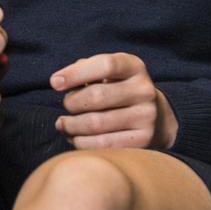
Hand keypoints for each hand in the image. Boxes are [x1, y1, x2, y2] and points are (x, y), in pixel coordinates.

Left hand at [51, 52, 177, 149]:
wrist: (155, 116)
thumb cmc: (116, 89)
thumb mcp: (107, 72)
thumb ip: (83, 69)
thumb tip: (58, 81)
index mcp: (134, 67)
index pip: (105, 65)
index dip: (75, 73)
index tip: (54, 83)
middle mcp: (145, 90)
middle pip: (96, 96)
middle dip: (71, 102)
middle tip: (66, 106)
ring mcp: (147, 116)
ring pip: (96, 123)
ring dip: (71, 125)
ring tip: (64, 124)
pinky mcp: (144, 140)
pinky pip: (103, 144)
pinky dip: (81, 142)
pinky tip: (75, 137)